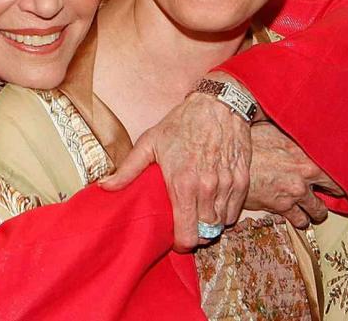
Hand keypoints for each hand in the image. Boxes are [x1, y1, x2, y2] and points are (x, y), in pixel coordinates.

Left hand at [99, 90, 251, 250]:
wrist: (218, 104)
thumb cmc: (181, 123)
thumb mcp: (150, 142)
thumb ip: (128, 170)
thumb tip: (105, 187)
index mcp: (183, 184)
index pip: (187, 235)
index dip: (181, 244)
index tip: (175, 239)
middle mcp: (207, 188)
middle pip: (206, 234)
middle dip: (196, 234)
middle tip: (187, 223)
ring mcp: (227, 185)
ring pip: (221, 224)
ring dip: (211, 223)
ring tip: (199, 212)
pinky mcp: (242, 179)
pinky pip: (235, 211)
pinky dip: (226, 211)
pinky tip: (214, 201)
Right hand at [245, 121, 343, 229]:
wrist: (230, 164)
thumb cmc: (249, 143)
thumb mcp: (273, 130)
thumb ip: (290, 135)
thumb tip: (297, 127)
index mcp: (306, 153)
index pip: (335, 166)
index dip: (338, 173)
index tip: (337, 176)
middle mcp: (305, 174)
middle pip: (334, 190)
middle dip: (332, 193)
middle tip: (329, 193)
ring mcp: (295, 193)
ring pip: (319, 211)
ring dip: (317, 210)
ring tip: (314, 208)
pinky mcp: (282, 207)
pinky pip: (300, 220)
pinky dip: (301, 220)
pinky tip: (299, 215)